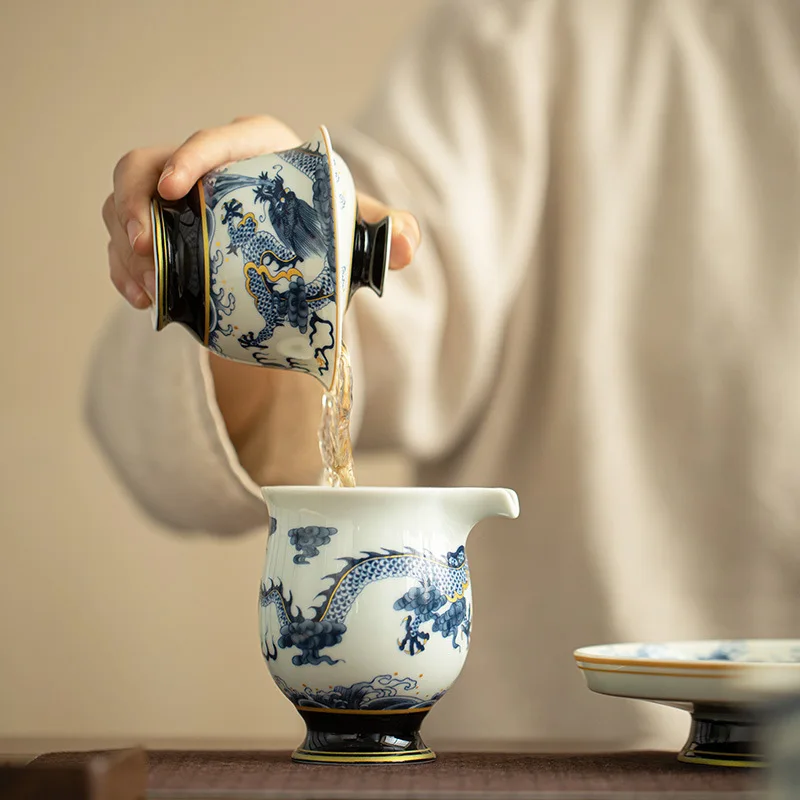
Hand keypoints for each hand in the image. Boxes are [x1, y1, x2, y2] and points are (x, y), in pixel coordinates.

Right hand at [102, 115, 421, 308]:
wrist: (296, 263)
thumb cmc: (323, 232)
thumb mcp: (352, 232)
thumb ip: (382, 232)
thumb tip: (405, 245)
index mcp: (254, 152)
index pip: (217, 140)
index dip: (191, 156)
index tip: (177, 187)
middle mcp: (207, 170)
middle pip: (149, 164)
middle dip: (136, 201)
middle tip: (146, 247)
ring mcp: (176, 202)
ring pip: (127, 203)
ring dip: (124, 244)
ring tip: (144, 288)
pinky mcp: (161, 233)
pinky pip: (125, 241)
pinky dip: (123, 269)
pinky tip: (141, 298)